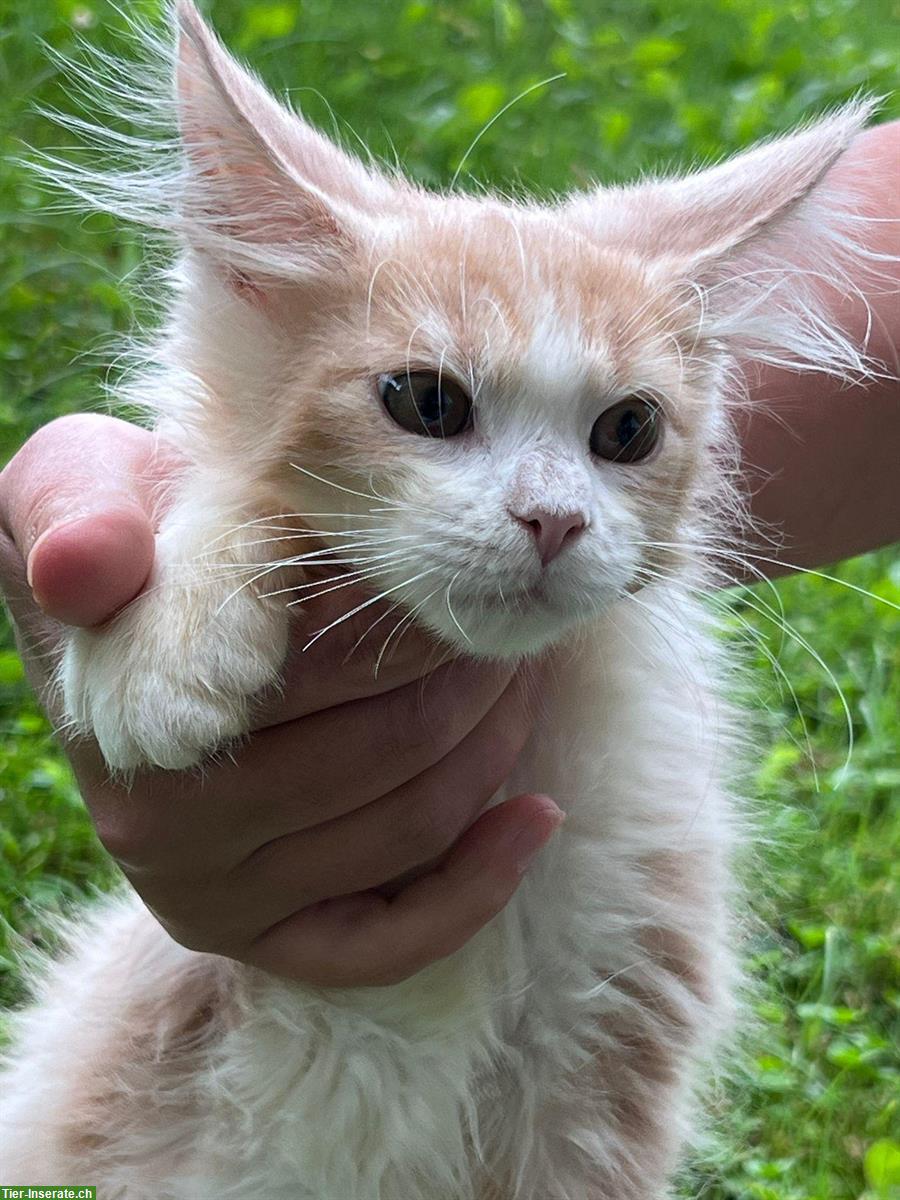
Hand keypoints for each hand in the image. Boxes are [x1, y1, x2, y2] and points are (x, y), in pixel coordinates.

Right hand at [0, 414, 561, 986]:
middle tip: (509, 616)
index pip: (319, 668)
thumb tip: (91, 568)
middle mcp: (162, 829)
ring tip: (522, 673)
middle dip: (475, 673)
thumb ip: (77, 506)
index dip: (409, 616)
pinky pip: (390, 942)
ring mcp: (212, 899)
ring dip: (494, 744)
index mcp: (133, 715)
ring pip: (410, 825)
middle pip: (388, 749)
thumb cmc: (136, 542)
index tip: (456, 565)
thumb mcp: (79, 486)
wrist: (127, 634)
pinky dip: (479, 883)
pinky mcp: (267, 943)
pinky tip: (536, 816)